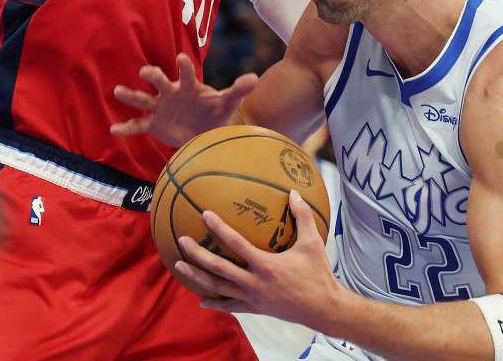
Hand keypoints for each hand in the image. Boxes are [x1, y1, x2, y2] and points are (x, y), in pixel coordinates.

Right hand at [110, 53, 257, 146]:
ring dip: (131, 95)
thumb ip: (238, 90)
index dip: (184, 66)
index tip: (181, 58)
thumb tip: (254, 78)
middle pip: (160, 81)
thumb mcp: (227, 102)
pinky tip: (114, 129)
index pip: (187, 73)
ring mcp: (160, 107)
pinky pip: (138, 125)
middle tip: (145, 72)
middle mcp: (171, 93)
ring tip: (118, 91)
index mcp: (189, 86)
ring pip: (143, 99)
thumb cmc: (214, 111)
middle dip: (153, 76)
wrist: (204, 131)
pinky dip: (126, 127)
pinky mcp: (154, 124)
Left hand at [175, 190, 339, 326]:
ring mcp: (253, 299)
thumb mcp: (313, 242)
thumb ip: (303, 216)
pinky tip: (201, 301)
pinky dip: (214, 303)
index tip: (205, 215)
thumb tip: (294, 193)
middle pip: (219, 268)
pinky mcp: (255, 309)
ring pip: (218, 288)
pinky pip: (230, 306)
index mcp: (266, 265)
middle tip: (182, 241)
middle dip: (198, 255)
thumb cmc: (318, 273)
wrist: (323, 308)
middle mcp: (254, 283)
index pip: (236, 244)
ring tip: (179, 267)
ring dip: (197, 278)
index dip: (219, 229)